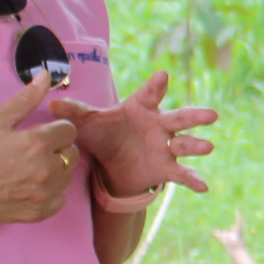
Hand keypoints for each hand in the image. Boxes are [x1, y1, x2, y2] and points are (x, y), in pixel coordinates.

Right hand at [0, 77, 79, 230]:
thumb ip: (25, 99)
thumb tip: (46, 75)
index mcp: (37, 144)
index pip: (69, 131)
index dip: (54, 129)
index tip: (37, 133)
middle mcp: (46, 170)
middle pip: (71, 153)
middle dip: (56, 149)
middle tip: (31, 151)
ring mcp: (44, 194)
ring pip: (67, 176)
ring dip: (55, 170)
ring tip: (28, 168)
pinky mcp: (39, 212)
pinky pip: (60, 198)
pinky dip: (50, 192)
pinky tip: (30, 186)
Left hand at [53, 72, 219, 213]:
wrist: (114, 163)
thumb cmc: (104, 134)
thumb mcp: (88, 124)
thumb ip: (73, 113)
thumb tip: (51, 104)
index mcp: (141, 108)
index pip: (149, 95)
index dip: (155, 86)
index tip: (162, 76)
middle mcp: (159, 125)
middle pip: (179, 118)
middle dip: (195, 116)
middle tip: (211, 115)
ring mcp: (166, 147)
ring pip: (185, 144)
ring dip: (196, 145)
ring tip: (207, 147)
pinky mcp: (166, 168)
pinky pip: (182, 173)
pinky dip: (193, 179)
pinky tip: (204, 186)